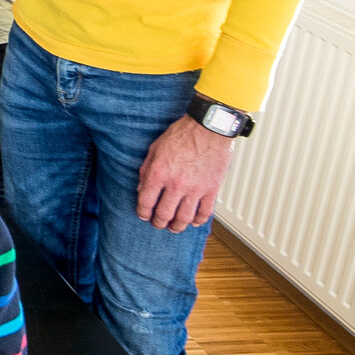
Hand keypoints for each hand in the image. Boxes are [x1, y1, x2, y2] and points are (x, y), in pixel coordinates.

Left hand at [136, 115, 236, 231]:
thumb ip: (146, 171)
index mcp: (159, 173)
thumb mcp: (155, 149)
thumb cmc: (182, 134)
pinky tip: (193, 221)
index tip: (143, 215)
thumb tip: (142, 190)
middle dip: (158, 222)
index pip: (146, 202)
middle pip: (164, 214)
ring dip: (177, 226)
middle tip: (158, 223)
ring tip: (174, 227)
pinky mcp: (212, 189)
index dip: (142, 212)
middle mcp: (176, 183)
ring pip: (184, 218)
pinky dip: (198, 221)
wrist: (208, 128)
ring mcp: (195, 188)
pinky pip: (205, 212)